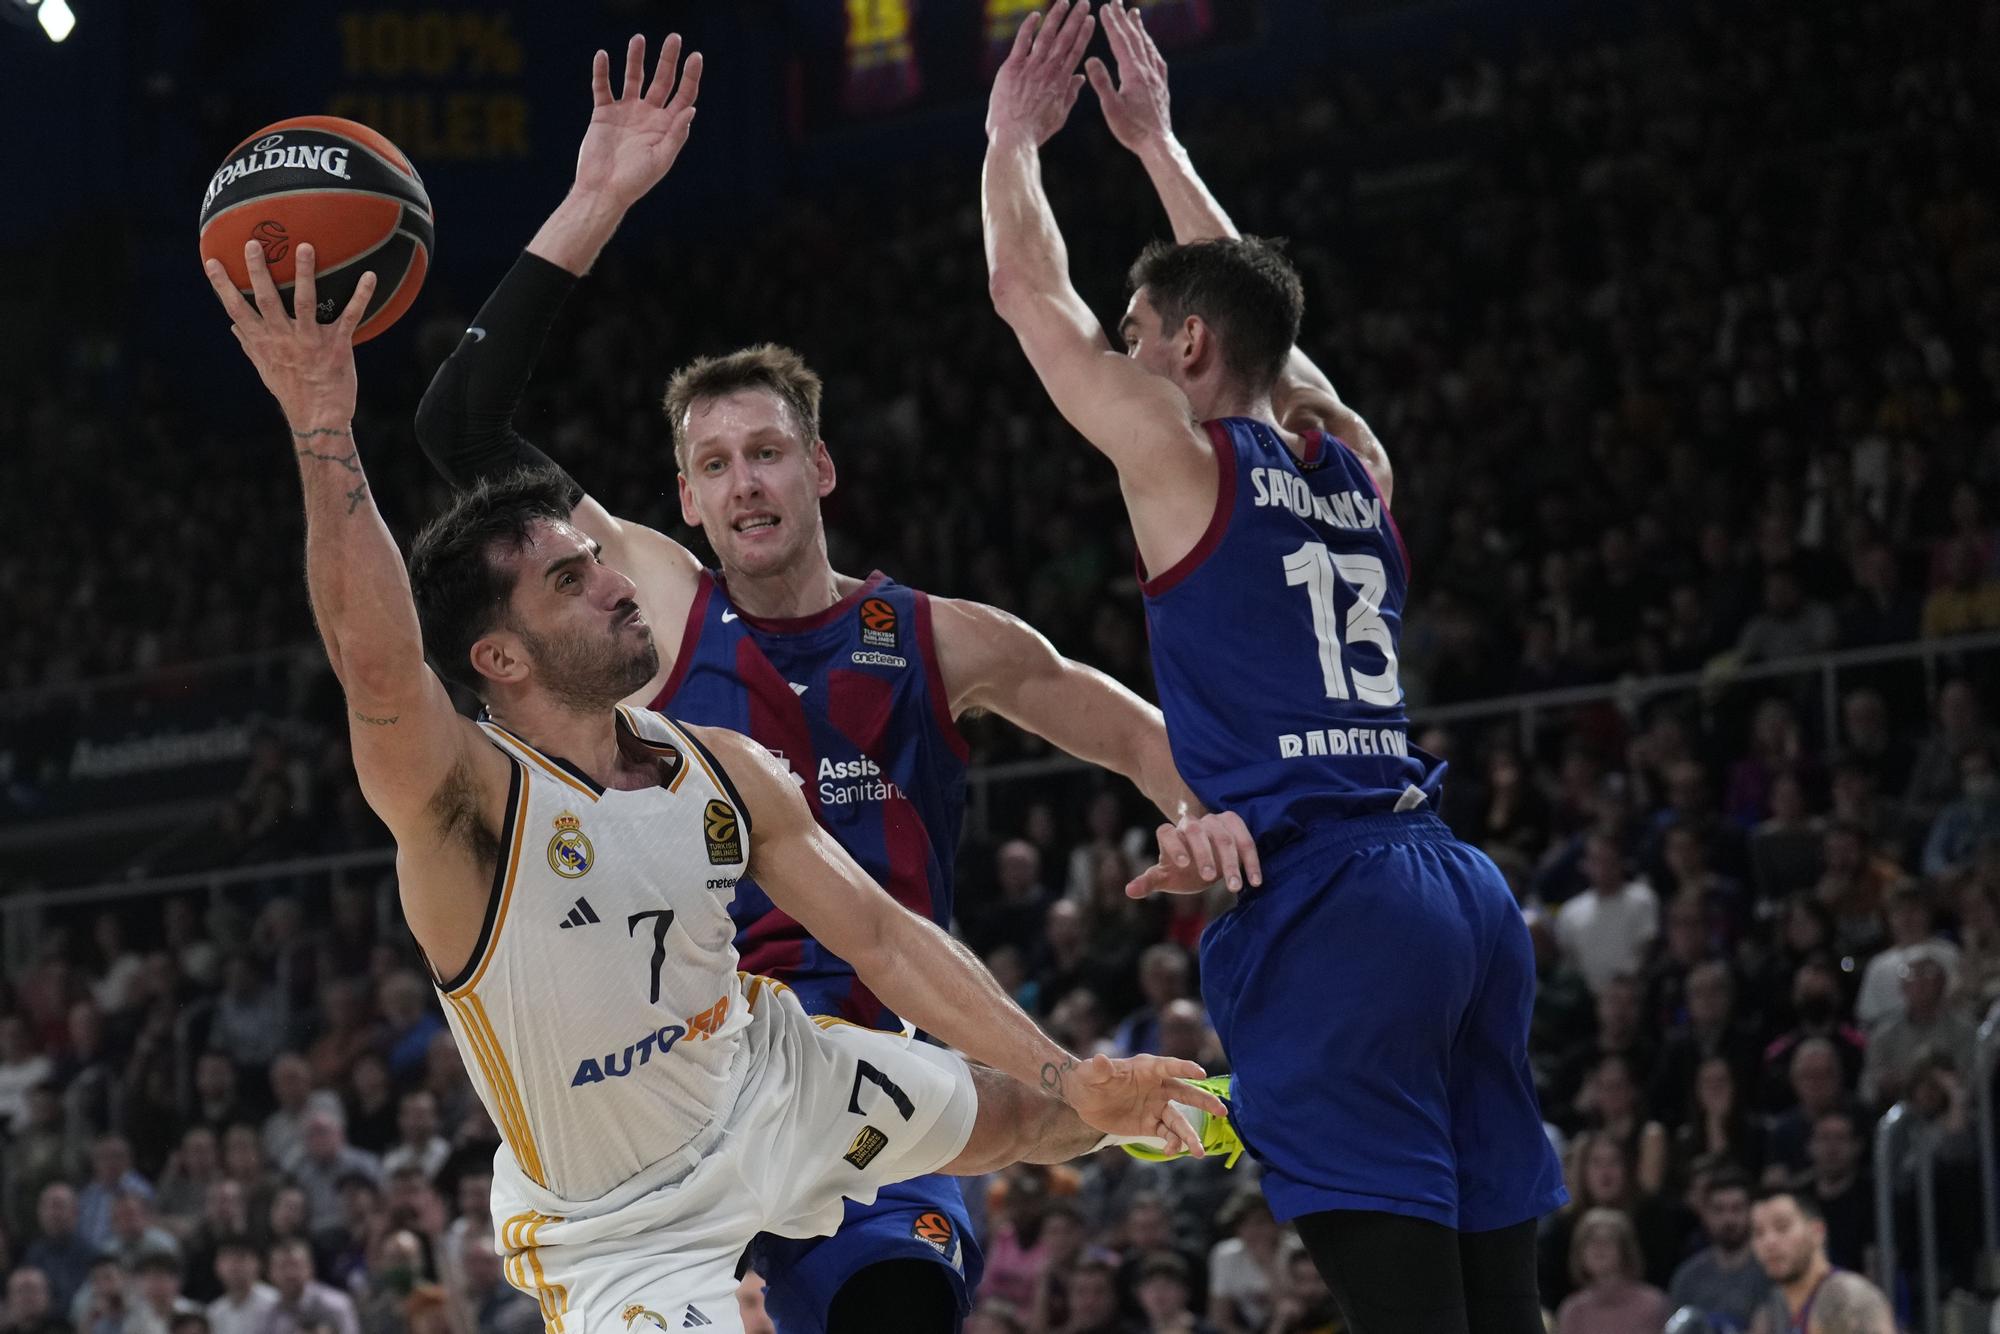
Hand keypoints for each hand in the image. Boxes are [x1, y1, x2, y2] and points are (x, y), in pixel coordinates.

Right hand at [203, 240, 374, 429]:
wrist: (319, 419)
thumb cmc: (292, 393)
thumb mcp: (265, 370)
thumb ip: (250, 345)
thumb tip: (233, 327)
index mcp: (265, 342)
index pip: (237, 309)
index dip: (223, 285)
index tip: (212, 261)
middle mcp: (284, 338)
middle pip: (267, 299)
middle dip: (258, 271)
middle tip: (253, 243)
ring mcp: (310, 340)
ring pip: (305, 301)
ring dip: (305, 273)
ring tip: (305, 247)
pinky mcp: (337, 345)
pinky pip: (350, 316)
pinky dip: (361, 296)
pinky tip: (370, 276)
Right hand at [573, 34, 702, 208]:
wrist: (602, 191)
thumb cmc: (635, 181)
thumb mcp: (661, 159)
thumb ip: (676, 134)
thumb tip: (691, 108)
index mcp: (666, 126)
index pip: (683, 95)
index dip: (691, 76)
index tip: (696, 56)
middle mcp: (648, 115)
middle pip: (662, 80)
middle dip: (668, 59)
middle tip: (674, 37)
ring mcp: (626, 112)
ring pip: (633, 78)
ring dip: (635, 59)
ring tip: (638, 38)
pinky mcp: (604, 114)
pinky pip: (602, 88)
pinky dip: (602, 72)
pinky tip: (602, 56)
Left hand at [986, 0, 1095, 147]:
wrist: (1014, 137)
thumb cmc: (1036, 131)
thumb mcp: (1059, 116)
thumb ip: (1070, 95)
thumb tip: (1080, 78)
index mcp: (1062, 82)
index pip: (1076, 52)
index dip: (1084, 34)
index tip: (1091, 20)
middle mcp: (1049, 71)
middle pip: (1065, 39)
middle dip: (1076, 19)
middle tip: (1084, 2)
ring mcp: (1031, 67)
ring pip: (1046, 36)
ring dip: (1056, 17)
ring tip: (1064, 2)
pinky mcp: (1012, 68)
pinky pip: (1022, 42)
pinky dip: (1029, 27)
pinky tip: (1036, 14)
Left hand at [1060, 1052, 1227, 1154]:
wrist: (1084, 1099)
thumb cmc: (1088, 1079)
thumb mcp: (1090, 1074)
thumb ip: (1099, 1069)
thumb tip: (1100, 1059)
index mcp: (1147, 1069)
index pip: (1169, 1066)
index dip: (1184, 1069)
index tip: (1201, 1074)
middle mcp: (1157, 1087)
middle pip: (1186, 1094)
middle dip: (1204, 1102)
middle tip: (1222, 1111)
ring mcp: (1156, 1107)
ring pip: (1179, 1121)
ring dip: (1190, 1135)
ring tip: (1200, 1152)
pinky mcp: (1151, 1124)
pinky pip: (1167, 1134)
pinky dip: (1172, 1144)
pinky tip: (1170, 1152)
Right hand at [1087, 2, 1172, 152]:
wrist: (1158, 143)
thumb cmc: (1132, 129)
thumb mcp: (1111, 108)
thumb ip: (1101, 82)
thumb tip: (1090, 59)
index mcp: (1133, 74)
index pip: (1120, 42)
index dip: (1112, 24)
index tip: (1105, 7)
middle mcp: (1148, 71)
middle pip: (1135, 38)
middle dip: (1124, 19)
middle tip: (1117, 2)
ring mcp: (1157, 77)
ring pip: (1147, 46)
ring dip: (1139, 28)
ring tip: (1135, 14)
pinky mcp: (1162, 85)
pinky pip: (1156, 58)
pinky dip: (1150, 46)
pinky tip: (1149, 45)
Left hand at [1127, 810, 1261, 895]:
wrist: (1206, 861)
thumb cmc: (1182, 871)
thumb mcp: (1166, 877)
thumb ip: (1149, 882)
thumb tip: (1129, 891)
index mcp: (1171, 834)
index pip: (1166, 832)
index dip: (1174, 846)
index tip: (1183, 865)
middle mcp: (1193, 824)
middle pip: (1196, 831)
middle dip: (1204, 853)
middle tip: (1209, 878)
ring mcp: (1215, 822)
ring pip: (1223, 837)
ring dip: (1230, 862)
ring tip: (1233, 887)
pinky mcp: (1236, 825)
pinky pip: (1245, 840)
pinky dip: (1251, 861)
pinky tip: (1254, 882)